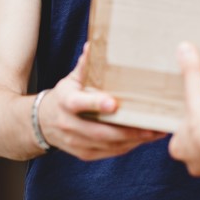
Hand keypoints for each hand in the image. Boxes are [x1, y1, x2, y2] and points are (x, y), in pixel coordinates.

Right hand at [39, 43, 164, 160]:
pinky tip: (144, 138)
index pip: (79, 103)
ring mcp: (76, 142)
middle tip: (151, 125)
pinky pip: (109, 152)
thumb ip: (85, 65)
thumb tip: (94, 45)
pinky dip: (128, 146)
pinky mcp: (85, 154)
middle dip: (126, 130)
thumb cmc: (64, 96)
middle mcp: (69, 125)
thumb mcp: (71, 79)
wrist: (43, 123)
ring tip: (156, 131)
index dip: (95, 103)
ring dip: (133, 140)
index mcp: (65, 102)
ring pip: (107, 145)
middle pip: (99, 131)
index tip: (114, 103)